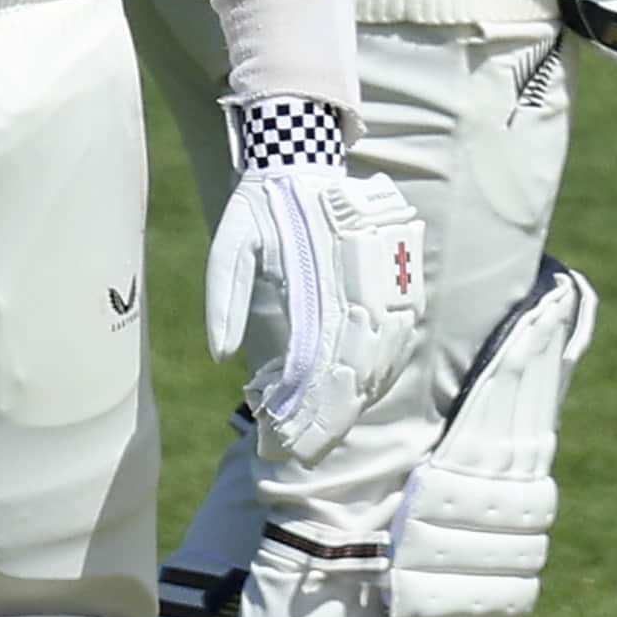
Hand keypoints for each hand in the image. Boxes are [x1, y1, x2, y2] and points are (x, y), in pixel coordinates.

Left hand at [204, 105, 429, 465]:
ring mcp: (384, 286)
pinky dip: (378, 374)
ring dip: (355, 402)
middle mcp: (360, 289)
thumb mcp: (230, 245)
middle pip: (355, 373)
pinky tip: (356, 398)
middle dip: (330, 422)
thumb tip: (220, 356)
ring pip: (380, 361)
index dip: (308, 411)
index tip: (288, 444)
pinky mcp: (394, 281)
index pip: (321, 365)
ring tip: (325, 437)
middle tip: (303, 456)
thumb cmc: (260, 206)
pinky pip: (396, 339)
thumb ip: (224, 299)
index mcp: (321, 283)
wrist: (302, 159)